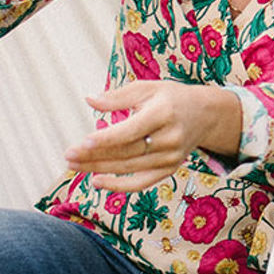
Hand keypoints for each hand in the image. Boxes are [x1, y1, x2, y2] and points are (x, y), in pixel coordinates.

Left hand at [63, 81, 239, 192]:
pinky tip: (96, 182)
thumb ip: (117, 97)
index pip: (131, 131)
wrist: (205, 114)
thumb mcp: (146, 88)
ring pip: (130, 167)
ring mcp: (171, 157)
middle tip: (68, 156)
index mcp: (163, 113)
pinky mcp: (170, 169)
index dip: (106, 138)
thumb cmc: (169, 97)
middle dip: (94, 156)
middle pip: (126, 152)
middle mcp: (170, 138)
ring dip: (99, 168)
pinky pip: (142, 182)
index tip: (83, 142)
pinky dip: (119, 185)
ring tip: (73, 166)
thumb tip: (90, 100)